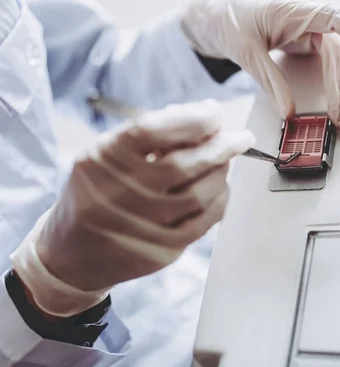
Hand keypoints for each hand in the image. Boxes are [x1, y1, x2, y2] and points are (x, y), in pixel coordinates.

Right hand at [10, 100, 254, 316]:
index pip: (151, 130)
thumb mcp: (107, 155)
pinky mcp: (158, 252)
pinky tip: (219, 188)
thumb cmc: (97, 192)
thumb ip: (151, 135)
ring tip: (225, 161)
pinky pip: (202, 223)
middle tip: (240, 137)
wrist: (71, 254)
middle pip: (182, 165)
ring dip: (221, 173)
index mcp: (102, 161)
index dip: (191, 119)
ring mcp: (138, 227)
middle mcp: (118, 194)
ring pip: (198, 195)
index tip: (214, 113)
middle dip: (220, 146)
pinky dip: (219, 200)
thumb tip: (203, 116)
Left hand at [181, 0, 339, 126]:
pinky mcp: (311, 40)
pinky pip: (332, 59)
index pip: (333, 17)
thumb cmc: (232, 21)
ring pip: (339, 56)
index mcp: (294, 9)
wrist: (220, 17)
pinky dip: (336, 79)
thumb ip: (270, 82)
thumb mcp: (247, 53)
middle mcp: (309, 16)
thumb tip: (288, 110)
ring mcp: (313, 28)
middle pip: (338, 48)